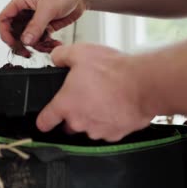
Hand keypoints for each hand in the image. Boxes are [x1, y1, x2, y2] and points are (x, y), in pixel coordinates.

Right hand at [0, 0, 86, 55]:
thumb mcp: (48, 8)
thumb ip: (36, 26)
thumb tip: (26, 41)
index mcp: (20, 2)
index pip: (4, 19)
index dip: (5, 33)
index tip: (13, 44)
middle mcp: (25, 12)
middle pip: (15, 32)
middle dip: (21, 44)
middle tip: (28, 53)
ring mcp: (35, 20)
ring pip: (29, 39)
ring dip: (37, 46)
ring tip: (49, 47)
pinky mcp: (45, 26)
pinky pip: (41, 40)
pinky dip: (47, 45)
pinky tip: (55, 44)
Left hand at [36, 43, 157, 141]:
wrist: (143, 84)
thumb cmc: (113, 71)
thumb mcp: (80, 53)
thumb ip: (61, 56)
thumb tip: (56, 58)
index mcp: (66, 105)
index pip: (44, 122)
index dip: (43, 120)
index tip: (45, 119)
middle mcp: (79, 122)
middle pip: (68, 126)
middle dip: (73, 114)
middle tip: (85, 97)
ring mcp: (98, 131)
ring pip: (89, 127)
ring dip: (93, 117)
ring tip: (104, 98)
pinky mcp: (115, 135)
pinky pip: (108, 130)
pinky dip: (110, 121)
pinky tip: (117, 106)